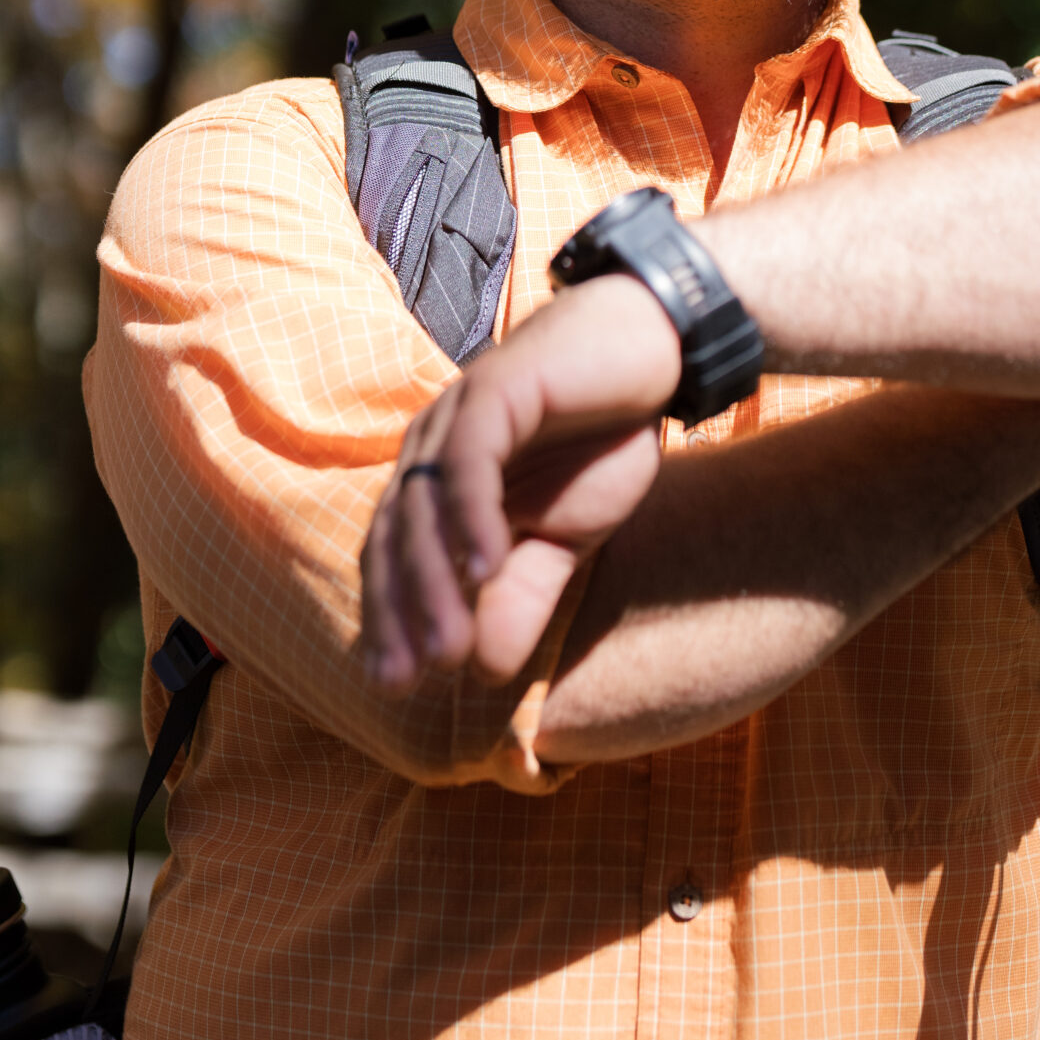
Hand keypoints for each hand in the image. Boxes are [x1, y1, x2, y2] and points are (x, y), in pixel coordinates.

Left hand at [359, 276, 681, 691]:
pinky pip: (469, 460)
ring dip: (433, 580)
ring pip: (422, 504)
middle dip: (399, 611)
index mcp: (438, 479)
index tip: (395, 684)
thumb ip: (524, 592)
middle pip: (395, 535)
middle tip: (413, 678)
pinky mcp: (494, 389)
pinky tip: (488, 566)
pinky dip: (471, 516)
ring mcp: (458, 413)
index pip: (393, 555)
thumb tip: (486, 670)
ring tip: (449, 647)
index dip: (389, 617)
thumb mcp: (566, 536)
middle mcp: (432, 445)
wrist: (651, 355)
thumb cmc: (603, 439)